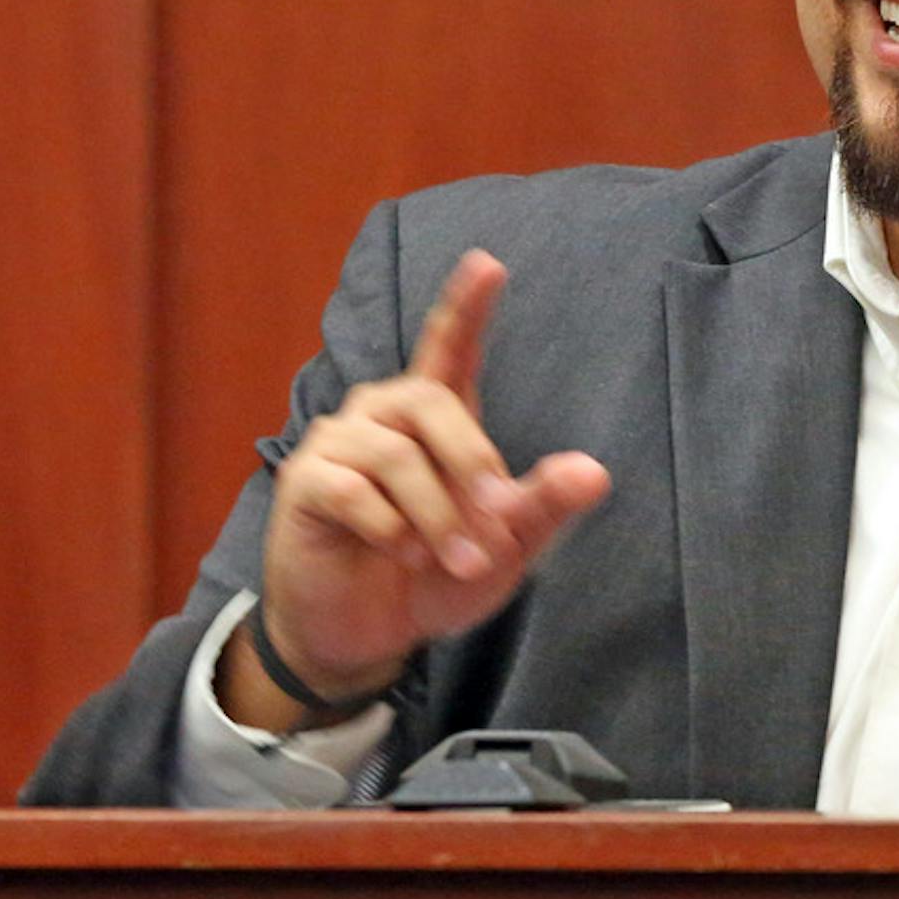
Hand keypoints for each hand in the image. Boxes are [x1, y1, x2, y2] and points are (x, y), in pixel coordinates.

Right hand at [234, 250, 609, 723]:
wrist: (368, 635)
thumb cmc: (435, 578)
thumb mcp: (503, 550)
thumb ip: (542, 508)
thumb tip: (593, 472)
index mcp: (437, 416)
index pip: (451, 346)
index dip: (466, 304)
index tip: (488, 263)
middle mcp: (384, 414)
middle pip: (430, 399)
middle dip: (471, 462)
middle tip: (496, 526)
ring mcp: (339, 444)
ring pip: (396, 454)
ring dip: (437, 515)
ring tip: (455, 560)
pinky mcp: (305, 484)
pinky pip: (353, 490)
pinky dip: (390, 528)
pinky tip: (398, 552)